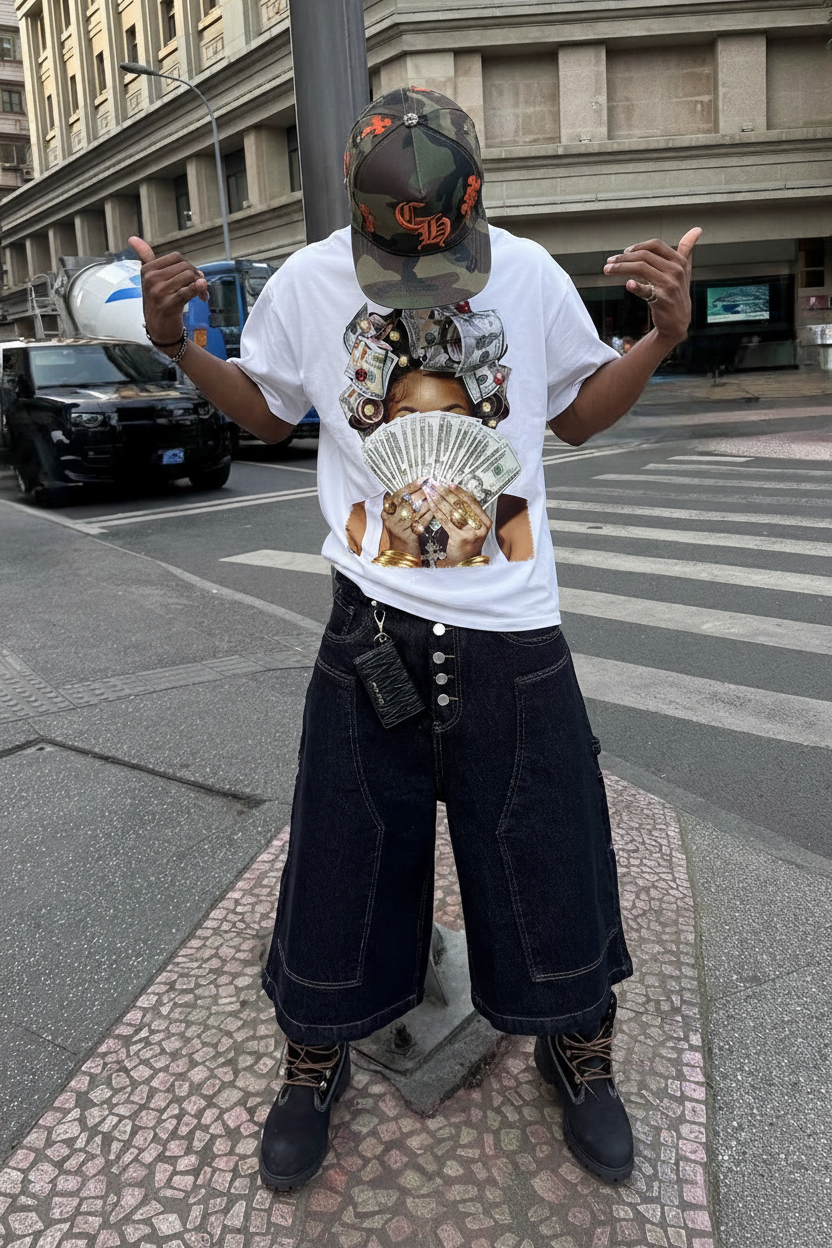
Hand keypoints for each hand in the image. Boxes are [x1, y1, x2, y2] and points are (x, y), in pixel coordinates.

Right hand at [129, 236, 207, 351]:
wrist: (159, 329)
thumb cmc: (157, 301)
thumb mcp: (149, 278)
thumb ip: (145, 257)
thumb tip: (132, 237)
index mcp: (147, 270)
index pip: (176, 257)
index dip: (188, 266)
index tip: (191, 278)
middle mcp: (151, 279)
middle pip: (185, 266)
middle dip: (196, 276)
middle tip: (199, 289)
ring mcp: (159, 292)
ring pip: (190, 276)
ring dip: (200, 286)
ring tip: (200, 296)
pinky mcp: (169, 304)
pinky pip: (188, 291)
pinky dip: (198, 290)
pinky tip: (203, 294)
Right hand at [380, 481, 431, 556]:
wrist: (399, 558)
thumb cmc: (401, 536)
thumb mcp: (397, 520)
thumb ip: (404, 506)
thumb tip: (420, 488)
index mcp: (386, 513)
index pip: (398, 495)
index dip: (411, 486)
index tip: (423, 479)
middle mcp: (390, 520)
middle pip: (407, 501)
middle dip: (422, 492)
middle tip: (434, 485)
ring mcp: (398, 529)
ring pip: (414, 511)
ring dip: (428, 501)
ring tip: (438, 494)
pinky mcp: (408, 537)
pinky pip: (421, 522)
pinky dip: (429, 514)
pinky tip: (437, 508)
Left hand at [425, 482, 490, 564]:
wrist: (465, 563)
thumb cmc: (466, 542)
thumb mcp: (472, 527)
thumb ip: (468, 513)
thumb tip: (453, 493)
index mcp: (485, 521)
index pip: (471, 501)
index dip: (459, 491)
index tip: (448, 483)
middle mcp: (480, 527)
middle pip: (461, 505)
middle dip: (446, 493)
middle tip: (435, 484)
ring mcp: (471, 533)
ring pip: (453, 512)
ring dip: (439, 499)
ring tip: (430, 491)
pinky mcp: (460, 538)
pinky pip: (446, 521)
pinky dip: (437, 511)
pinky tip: (430, 504)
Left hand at [603, 227, 701, 344]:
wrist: (677, 321)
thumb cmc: (677, 292)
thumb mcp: (685, 270)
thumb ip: (687, 249)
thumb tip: (697, 229)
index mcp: (679, 261)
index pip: (655, 245)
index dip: (637, 246)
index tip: (624, 252)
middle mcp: (676, 271)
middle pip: (644, 256)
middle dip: (623, 258)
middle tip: (608, 262)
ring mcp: (670, 285)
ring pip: (641, 269)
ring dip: (621, 268)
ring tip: (607, 270)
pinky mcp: (662, 300)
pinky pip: (646, 290)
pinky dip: (637, 286)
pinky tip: (628, 284)